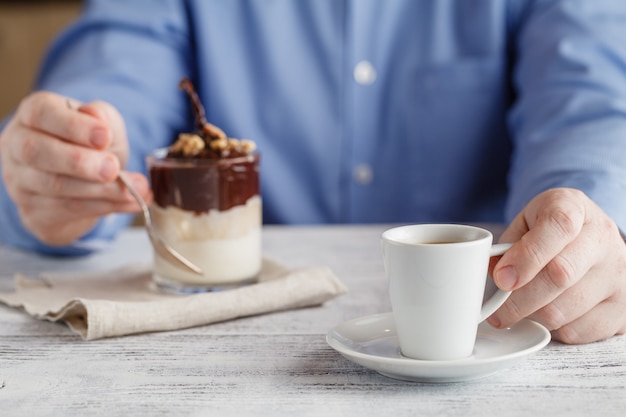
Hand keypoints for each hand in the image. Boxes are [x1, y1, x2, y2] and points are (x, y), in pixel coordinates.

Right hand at [0, 91, 151, 245]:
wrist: (84, 183)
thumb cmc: (90, 145)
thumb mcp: (103, 126)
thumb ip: (103, 118)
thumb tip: (96, 115)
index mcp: (34, 115)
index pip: (42, 113)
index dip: (73, 125)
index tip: (104, 136)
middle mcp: (18, 146)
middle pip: (38, 152)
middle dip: (80, 162)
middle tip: (114, 168)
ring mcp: (21, 182)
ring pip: (55, 186)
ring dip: (101, 190)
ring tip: (136, 190)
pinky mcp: (34, 212)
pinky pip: (68, 210)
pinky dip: (106, 207)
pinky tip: (132, 203)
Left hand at [488, 187, 625, 343]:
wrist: (589, 237)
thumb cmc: (549, 231)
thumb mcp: (524, 222)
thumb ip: (507, 245)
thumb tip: (497, 277)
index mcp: (574, 208)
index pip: (557, 226)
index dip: (526, 256)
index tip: (501, 278)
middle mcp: (603, 239)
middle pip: (560, 275)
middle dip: (518, 299)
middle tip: (497, 311)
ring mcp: (618, 274)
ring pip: (565, 309)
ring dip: (533, 316)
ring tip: (522, 308)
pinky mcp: (622, 307)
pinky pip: (578, 331)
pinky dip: (554, 330)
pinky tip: (547, 314)